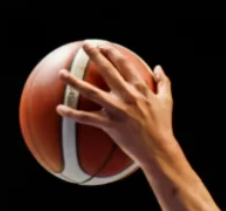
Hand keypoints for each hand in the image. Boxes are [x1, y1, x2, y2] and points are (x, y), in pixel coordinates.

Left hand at [56, 42, 174, 167]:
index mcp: (140, 88)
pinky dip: (72, 114)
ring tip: (62, 73)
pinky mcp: (110, 125)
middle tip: (85, 46)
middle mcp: (128, 96)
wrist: (158, 150)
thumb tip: (158, 67)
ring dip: (75, 82)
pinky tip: (59, 109)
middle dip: (95, 56)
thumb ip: (164, 82)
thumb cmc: (163, 126)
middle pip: (108, 71)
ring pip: (92, 92)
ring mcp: (117, 110)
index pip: (124, 64)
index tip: (103, 46)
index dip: (113, 53)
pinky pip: (87, 118)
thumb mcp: (166, 101)